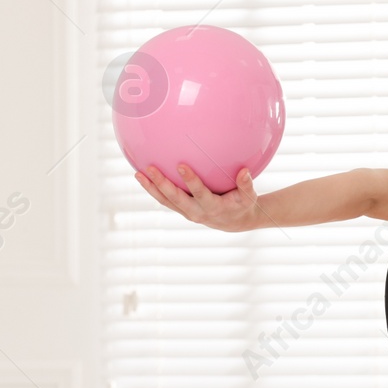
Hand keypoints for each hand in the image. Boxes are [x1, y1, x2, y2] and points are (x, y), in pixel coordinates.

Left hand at [134, 162, 262, 231]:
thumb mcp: (249, 197)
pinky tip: (143, 176)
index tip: (181, 165)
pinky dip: (153, 190)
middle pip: (175, 199)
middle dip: (161, 184)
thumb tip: (244, 171)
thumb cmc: (242, 205)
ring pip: (166, 201)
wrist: (234, 222)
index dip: (190, 181)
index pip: (200, 193)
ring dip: (151, 188)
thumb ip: (246, 185)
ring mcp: (186, 212)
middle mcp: (196, 212)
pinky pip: (165, 200)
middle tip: (149, 169)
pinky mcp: (181, 209)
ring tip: (138, 174)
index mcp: (213, 207)